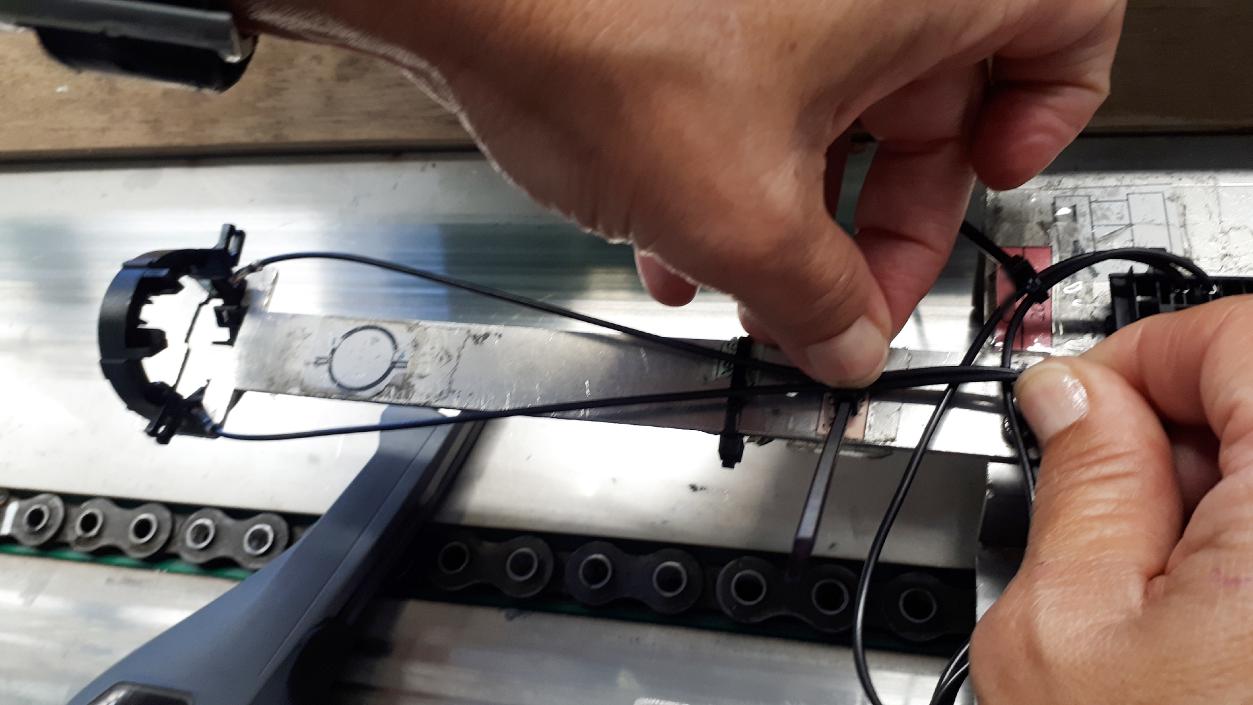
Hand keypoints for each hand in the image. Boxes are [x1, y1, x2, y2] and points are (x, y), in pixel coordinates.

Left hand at [235, 0, 1125, 384]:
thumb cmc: (604, 33)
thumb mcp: (740, 215)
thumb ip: (817, 301)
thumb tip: (847, 344)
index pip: (1066, 28)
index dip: (1048, 120)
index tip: (990, 185)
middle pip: (934, 102)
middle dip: (882, 223)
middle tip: (840, 299)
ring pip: (836, 108)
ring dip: (798, 212)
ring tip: (744, 288)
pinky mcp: (723, 4)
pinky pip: (768, 87)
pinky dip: (742, 163)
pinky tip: (682, 236)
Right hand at [972, 297, 1252, 702]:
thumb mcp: (1064, 630)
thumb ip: (1079, 483)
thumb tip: (1072, 395)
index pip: (1241, 332)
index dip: (1145, 352)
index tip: (1089, 404)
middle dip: (1176, 424)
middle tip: (1112, 500)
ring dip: (1217, 485)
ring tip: (1162, 579)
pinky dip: (1245, 535)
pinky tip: (1214, 608)